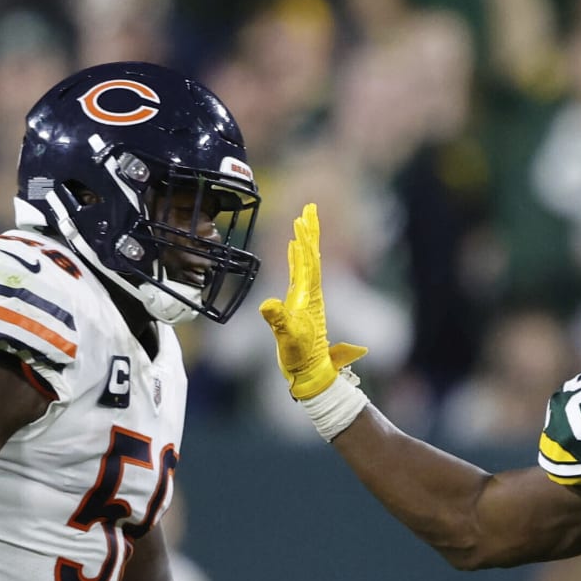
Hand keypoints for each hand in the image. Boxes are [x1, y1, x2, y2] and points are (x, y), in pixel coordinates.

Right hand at [257, 203, 367, 399]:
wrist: (310, 373)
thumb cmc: (300, 357)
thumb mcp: (287, 338)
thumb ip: (279, 320)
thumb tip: (268, 304)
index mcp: (309, 297)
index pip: (309, 262)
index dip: (305, 240)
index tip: (302, 219)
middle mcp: (311, 293)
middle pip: (312, 255)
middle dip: (310, 231)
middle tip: (309, 208)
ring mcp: (306, 297)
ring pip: (307, 262)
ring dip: (304, 240)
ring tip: (301, 220)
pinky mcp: (300, 304)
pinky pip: (299, 273)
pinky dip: (296, 257)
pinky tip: (292, 248)